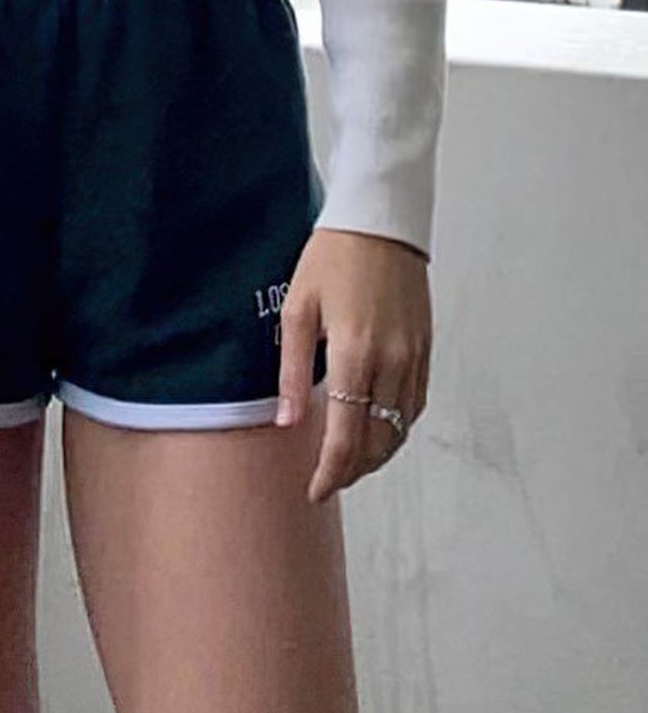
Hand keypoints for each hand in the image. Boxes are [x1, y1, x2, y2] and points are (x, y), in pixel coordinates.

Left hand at [275, 227, 430, 505]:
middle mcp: (391, 362)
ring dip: (376, 454)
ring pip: (400, 429)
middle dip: (352, 470)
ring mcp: (413, 357)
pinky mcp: (425, 348)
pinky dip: (396, 428)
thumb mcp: (298, 309)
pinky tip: (376, 428)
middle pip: (377, 442)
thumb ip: (292, 370)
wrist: (380, 222)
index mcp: (355, 354)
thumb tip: (287, 422)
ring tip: (348, 461)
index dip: (331, 472)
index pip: (346, 436)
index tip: (315, 491)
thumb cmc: (332, 257)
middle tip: (327, 479)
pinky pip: (414, 405)